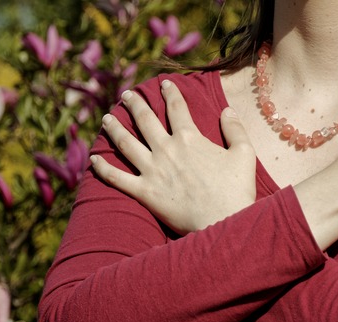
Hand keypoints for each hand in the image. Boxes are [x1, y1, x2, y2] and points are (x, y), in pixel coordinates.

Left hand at [91, 80, 256, 234]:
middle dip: (135, 104)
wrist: (222, 222)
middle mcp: (166, 150)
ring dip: (114, 128)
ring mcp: (152, 171)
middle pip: (145, 120)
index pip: (177, 108)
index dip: (170, 92)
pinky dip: (103, 168)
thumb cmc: (236, 191)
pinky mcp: (144, 192)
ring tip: (106, 119)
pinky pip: (116, 178)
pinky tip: (93, 159)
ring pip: (126, 143)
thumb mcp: (244, 154)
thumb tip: (227, 110)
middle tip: (127, 95)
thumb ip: (235, 129)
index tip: (164, 84)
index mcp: (190, 138)